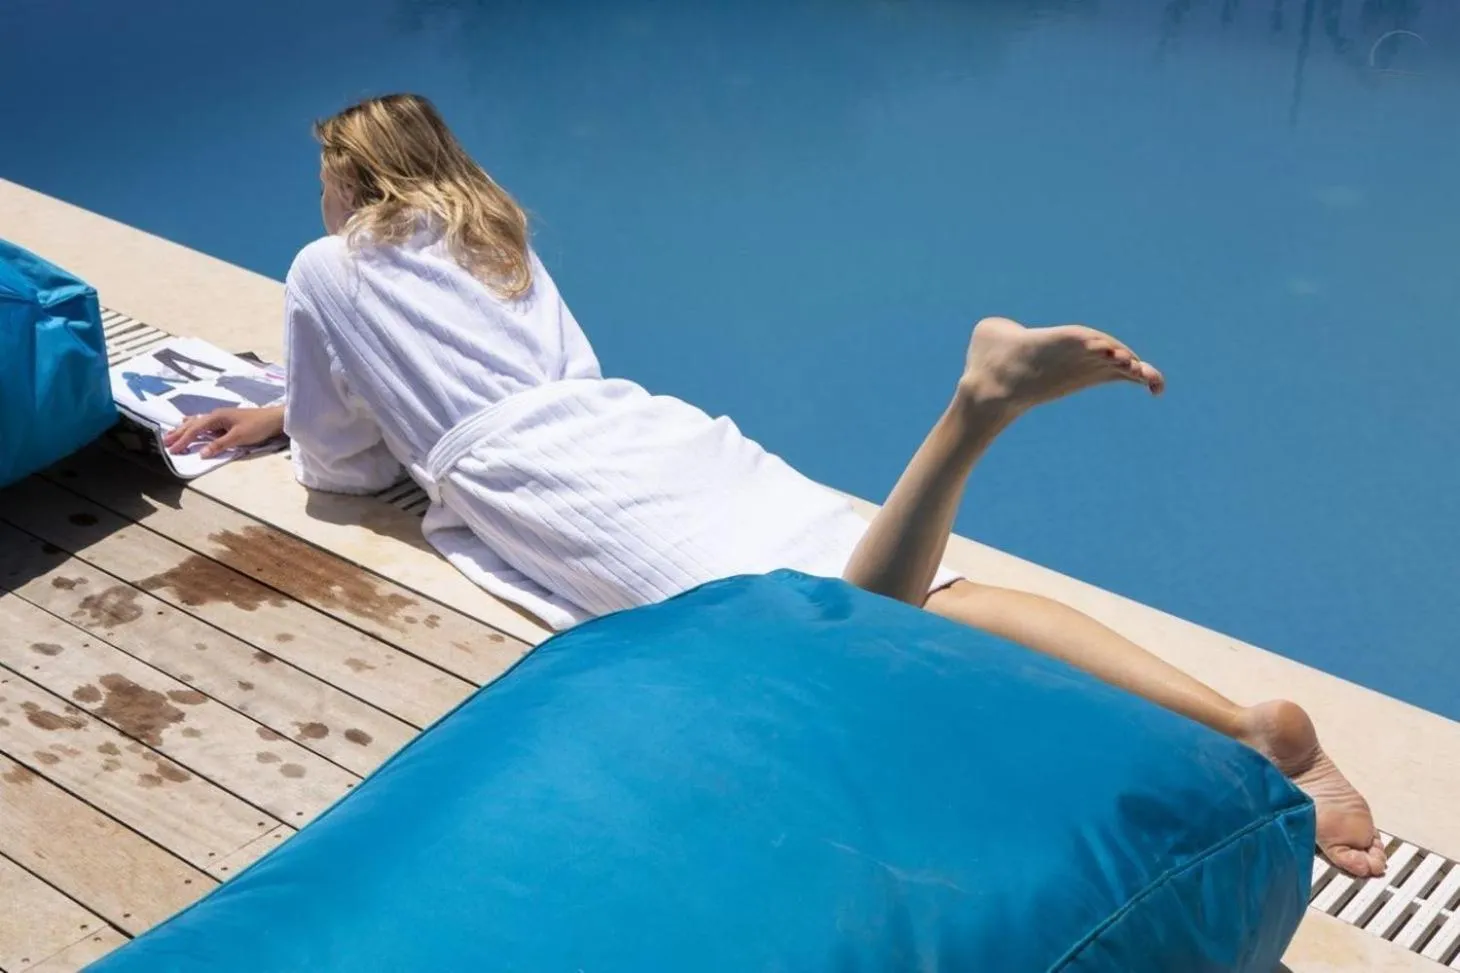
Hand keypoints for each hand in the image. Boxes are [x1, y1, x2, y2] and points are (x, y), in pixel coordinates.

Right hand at [164, 406, 285, 457]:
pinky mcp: (226, 421)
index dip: (183, 440)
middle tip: (164, 442)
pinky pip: (205, 423)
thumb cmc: (257, 426)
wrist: (274, 419)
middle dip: (178, 433)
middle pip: (192, 424)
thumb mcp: (238, 437)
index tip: (172, 450)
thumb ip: (219, 445)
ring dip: (184, 429)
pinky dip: (195, 425)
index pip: (195, 430)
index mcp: (216, 417)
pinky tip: (191, 423)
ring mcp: (221, 417)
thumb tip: (201, 453)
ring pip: (197, 422)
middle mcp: (216, 415)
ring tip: (172, 433)